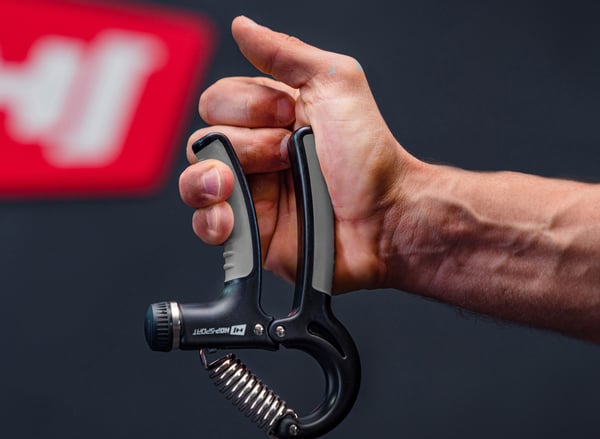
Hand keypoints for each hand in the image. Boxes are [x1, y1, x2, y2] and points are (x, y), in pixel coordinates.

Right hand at [179, 16, 415, 292]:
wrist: (386, 217)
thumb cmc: (371, 155)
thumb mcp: (336, 84)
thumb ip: (286, 54)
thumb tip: (242, 26)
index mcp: (272, 117)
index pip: (219, 101)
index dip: (247, 107)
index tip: (291, 116)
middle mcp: (257, 154)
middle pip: (203, 140)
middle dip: (244, 146)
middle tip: (287, 155)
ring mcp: (252, 194)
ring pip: (194, 182)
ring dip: (207, 180)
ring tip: (233, 185)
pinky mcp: (252, 233)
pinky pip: (205, 225)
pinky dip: (210, 220)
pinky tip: (229, 218)